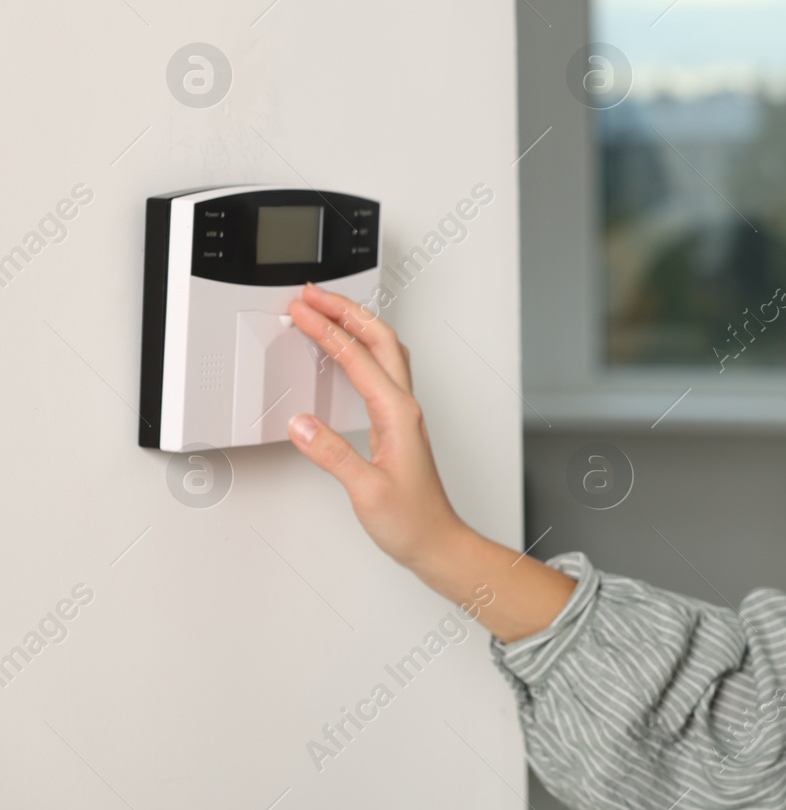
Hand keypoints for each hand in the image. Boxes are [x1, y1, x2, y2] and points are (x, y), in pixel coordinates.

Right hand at [285, 283, 465, 570]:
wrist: (436, 540)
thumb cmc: (411, 520)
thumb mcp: (366, 490)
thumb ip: (333, 455)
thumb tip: (303, 424)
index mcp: (398, 413)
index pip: (357, 357)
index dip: (327, 329)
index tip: (302, 310)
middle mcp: (405, 406)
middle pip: (379, 338)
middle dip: (345, 310)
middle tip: (313, 294)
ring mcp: (404, 413)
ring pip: (384, 350)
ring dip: (356, 324)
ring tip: (327, 310)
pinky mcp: (398, 423)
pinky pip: (380, 371)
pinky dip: (360, 350)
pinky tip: (346, 354)